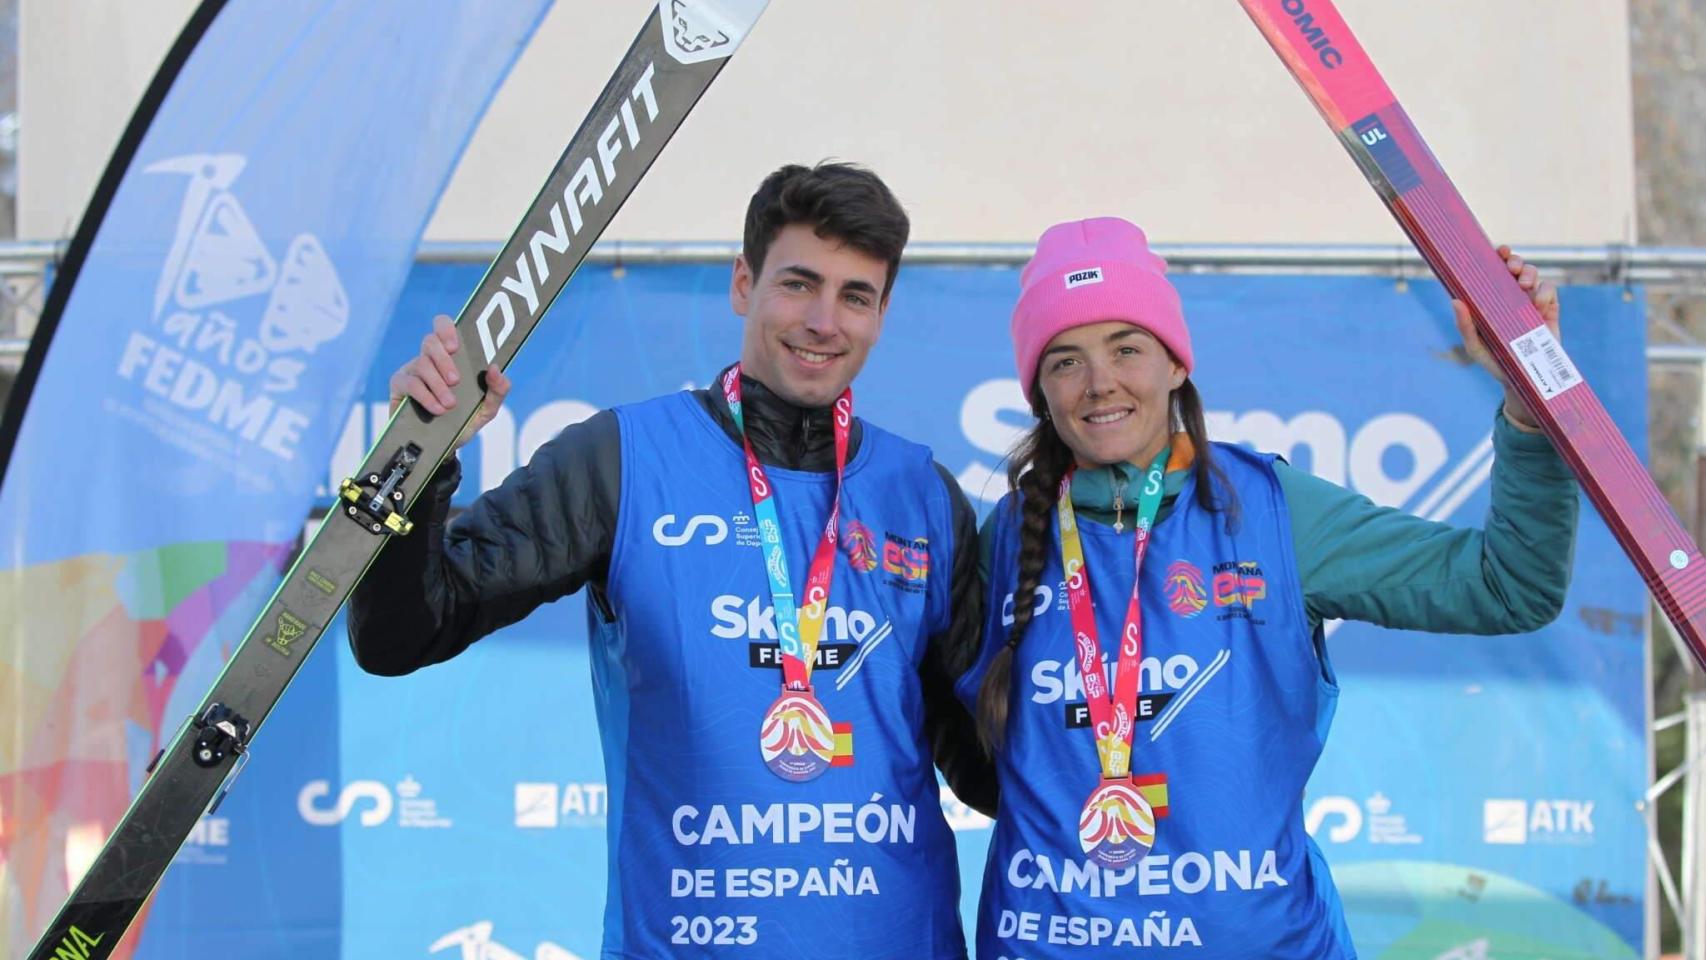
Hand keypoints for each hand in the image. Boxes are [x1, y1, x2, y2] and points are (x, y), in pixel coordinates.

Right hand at [388, 314, 510, 448]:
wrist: (446, 448)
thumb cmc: (465, 421)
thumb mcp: (487, 408)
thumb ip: (498, 389)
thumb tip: (495, 368)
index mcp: (451, 357)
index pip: (443, 327)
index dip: (446, 329)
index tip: (456, 346)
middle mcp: (429, 359)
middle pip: (430, 341)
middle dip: (444, 360)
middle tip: (456, 381)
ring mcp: (412, 371)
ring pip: (422, 364)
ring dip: (438, 384)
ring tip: (450, 405)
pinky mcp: (399, 387)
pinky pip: (409, 383)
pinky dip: (425, 396)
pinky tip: (437, 409)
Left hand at [1451, 245, 1557, 433]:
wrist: (1521, 381)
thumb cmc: (1492, 361)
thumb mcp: (1475, 346)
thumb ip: (1465, 325)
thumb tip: (1454, 301)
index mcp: (1493, 298)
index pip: (1495, 271)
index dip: (1498, 256)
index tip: (1499, 250)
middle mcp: (1512, 296)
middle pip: (1516, 267)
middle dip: (1515, 261)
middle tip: (1511, 267)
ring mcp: (1532, 303)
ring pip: (1534, 276)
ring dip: (1529, 273)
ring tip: (1523, 285)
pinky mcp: (1550, 312)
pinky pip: (1550, 292)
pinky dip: (1545, 292)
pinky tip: (1538, 302)